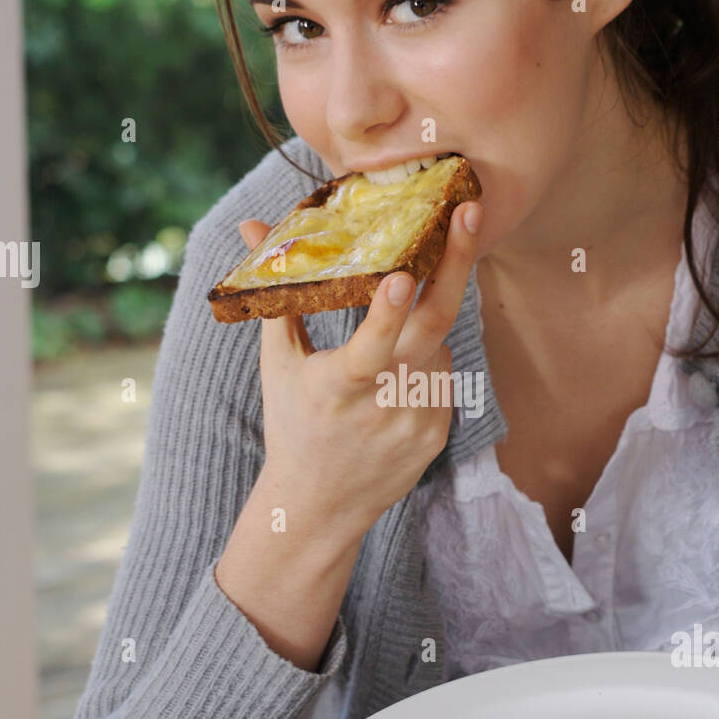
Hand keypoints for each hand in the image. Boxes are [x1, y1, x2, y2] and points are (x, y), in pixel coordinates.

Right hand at [238, 199, 483, 538]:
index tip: (403, 276)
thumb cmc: (293, 424)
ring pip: (438, 344)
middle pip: (432, 326)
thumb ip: (278, 291)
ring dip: (422, 323)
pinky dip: (425, 357)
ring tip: (396, 327)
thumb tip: (250, 226)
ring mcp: (419, 420)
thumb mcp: (279, 363)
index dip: (386, 313)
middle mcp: (385, 405)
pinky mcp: (440, 431)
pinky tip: (399, 371)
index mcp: (339, 388)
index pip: (368, 348)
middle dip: (455, 264)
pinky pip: (443, 373)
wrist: (320, 507)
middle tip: (469, 211)